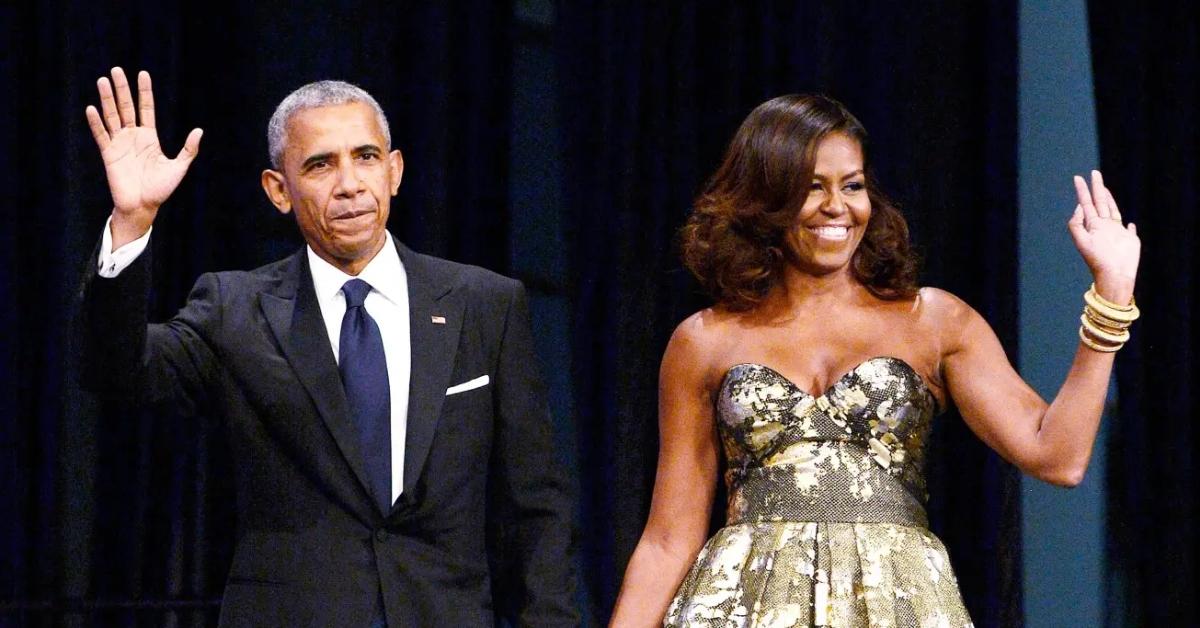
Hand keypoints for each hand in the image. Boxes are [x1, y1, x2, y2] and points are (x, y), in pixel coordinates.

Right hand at [85, 67, 202, 247]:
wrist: (143, 206)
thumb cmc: (161, 189)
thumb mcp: (179, 167)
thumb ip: (188, 149)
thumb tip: (199, 130)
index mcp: (149, 137)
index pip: (146, 108)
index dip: (144, 92)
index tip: (142, 74)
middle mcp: (133, 136)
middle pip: (126, 107)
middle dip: (122, 89)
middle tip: (116, 69)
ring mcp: (119, 144)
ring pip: (112, 116)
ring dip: (107, 99)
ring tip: (102, 81)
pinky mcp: (108, 154)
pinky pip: (101, 135)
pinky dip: (96, 123)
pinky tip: (92, 108)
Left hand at [1068, 170, 1139, 302]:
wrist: (1114, 274)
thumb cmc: (1097, 259)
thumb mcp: (1081, 240)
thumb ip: (1077, 223)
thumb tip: (1079, 207)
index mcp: (1092, 225)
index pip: (1087, 203)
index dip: (1083, 190)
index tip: (1078, 177)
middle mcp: (1104, 226)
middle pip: (1100, 202)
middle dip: (1097, 188)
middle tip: (1094, 173)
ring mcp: (1117, 232)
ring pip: (1113, 211)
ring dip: (1109, 200)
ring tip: (1104, 189)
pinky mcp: (1130, 239)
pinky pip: (1129, 230)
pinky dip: (1129, 226)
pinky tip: (1128, 223)